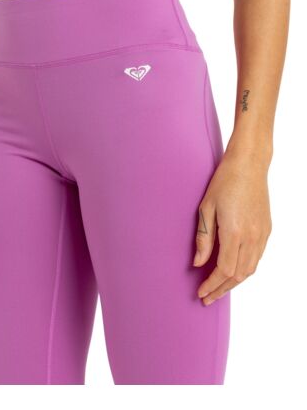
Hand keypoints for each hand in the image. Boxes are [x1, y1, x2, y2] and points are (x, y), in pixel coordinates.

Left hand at [193, 151, 271, 304]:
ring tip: (218, 288)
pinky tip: (233, 271)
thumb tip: (198, 263)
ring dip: (234, 283)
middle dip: (221, 289)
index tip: (201, 293)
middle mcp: (251, 237)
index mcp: (234, 232)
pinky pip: (257, 258)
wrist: (249, 165)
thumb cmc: (224, 182)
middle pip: (238, 275)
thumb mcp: (206, 208)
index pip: (223, 270)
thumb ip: (203, 239)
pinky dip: (244, 270)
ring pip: (250, 269)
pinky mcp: (266, 230)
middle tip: (207, 298)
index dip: (212, 285)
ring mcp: (262, 234)